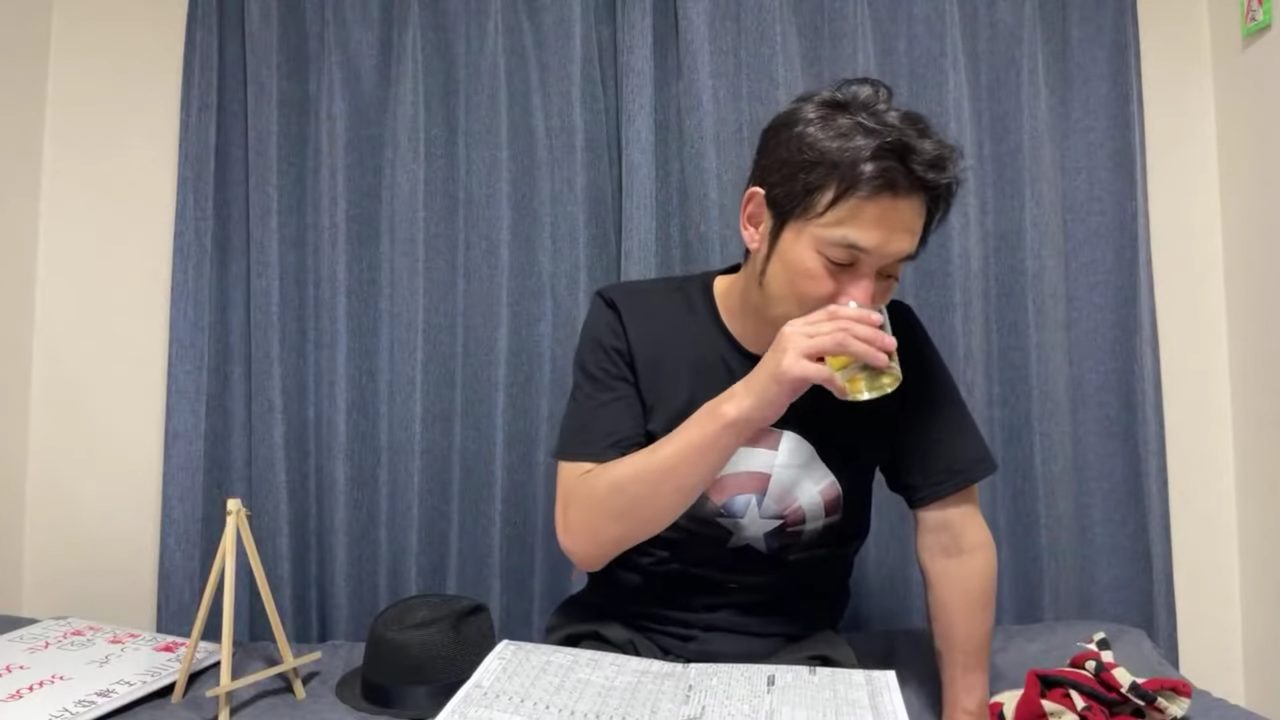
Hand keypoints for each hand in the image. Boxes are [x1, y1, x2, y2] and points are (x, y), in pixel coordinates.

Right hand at [730, 303, 896, 426]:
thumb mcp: (800, 356)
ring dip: (865, 351)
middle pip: (841, 326)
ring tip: (883, 362)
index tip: (881, 323)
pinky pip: (824, 373)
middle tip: (891, 346)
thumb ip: (821, 348)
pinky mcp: (790, 369)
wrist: (749, 401)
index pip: (833, 311)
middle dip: (870, 334)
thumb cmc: (778, 382)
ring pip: (837, 342)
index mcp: (798, 325)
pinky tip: (846, 392)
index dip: (859, 315)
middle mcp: (794, 331)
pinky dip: (840, 383)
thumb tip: (855, 346)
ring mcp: (791, 349)